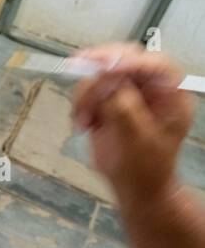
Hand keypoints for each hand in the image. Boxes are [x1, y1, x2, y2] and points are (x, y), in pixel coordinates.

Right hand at [71, 43, 196, 201]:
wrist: (134, 188)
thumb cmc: (145, 168)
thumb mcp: (138, 138)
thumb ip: (123, 105)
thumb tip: (106, 78)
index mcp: (171, 95)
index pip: (155, 65)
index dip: (130, 61)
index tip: (105, 68)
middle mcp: (150, 88)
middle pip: (124, 59)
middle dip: (100, 70)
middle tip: (77, 67)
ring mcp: (127, 94)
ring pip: (100, 75)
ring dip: (85, 95)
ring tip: (83, 121)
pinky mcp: (107, 102)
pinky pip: (88, 91)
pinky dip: (80, 105)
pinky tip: (82, 124)